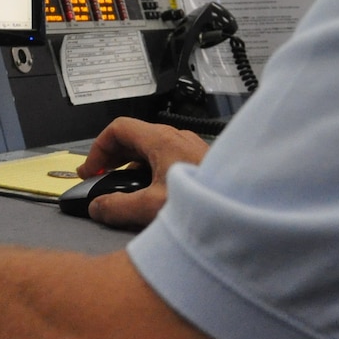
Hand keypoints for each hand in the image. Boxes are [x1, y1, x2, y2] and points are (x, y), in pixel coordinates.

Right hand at [76, 118, 209, 229]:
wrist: (248, 210)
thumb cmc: (208, 203)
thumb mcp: (151, 208)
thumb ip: (117, 208)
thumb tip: (98, 207)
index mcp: (162, 140)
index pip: (118, 129)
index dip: (98, 149)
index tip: (90, 170)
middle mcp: (177, 139)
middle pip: (134, 138)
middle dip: (112, 158)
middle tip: (100, 179)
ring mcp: (191, 150)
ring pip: (152, 150)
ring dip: (132, 167)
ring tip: (125, 190)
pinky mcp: (202, 164)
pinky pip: (168, 161)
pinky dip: (152, 173)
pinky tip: (153, 196)